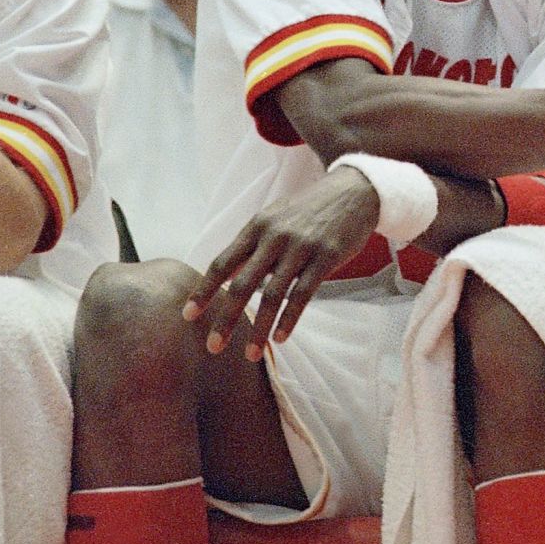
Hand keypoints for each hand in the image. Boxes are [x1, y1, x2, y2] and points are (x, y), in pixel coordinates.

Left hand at [184, 165, 381, 360]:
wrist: (355, 189)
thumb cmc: (310, 208)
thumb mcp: (275, 217)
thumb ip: (252, 245)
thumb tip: (226, 275)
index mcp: (257, 227)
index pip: (222, 263)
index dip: (203, 291)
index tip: (188, 316)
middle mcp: (275, 236)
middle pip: (242, 284)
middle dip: (226, 319)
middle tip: (213, 346)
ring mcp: (302, 246)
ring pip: (273, 295)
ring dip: (260, 328)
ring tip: (251, 354)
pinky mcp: (327, 256)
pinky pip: (303, 294)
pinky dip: (290, 318)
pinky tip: (281, 338)